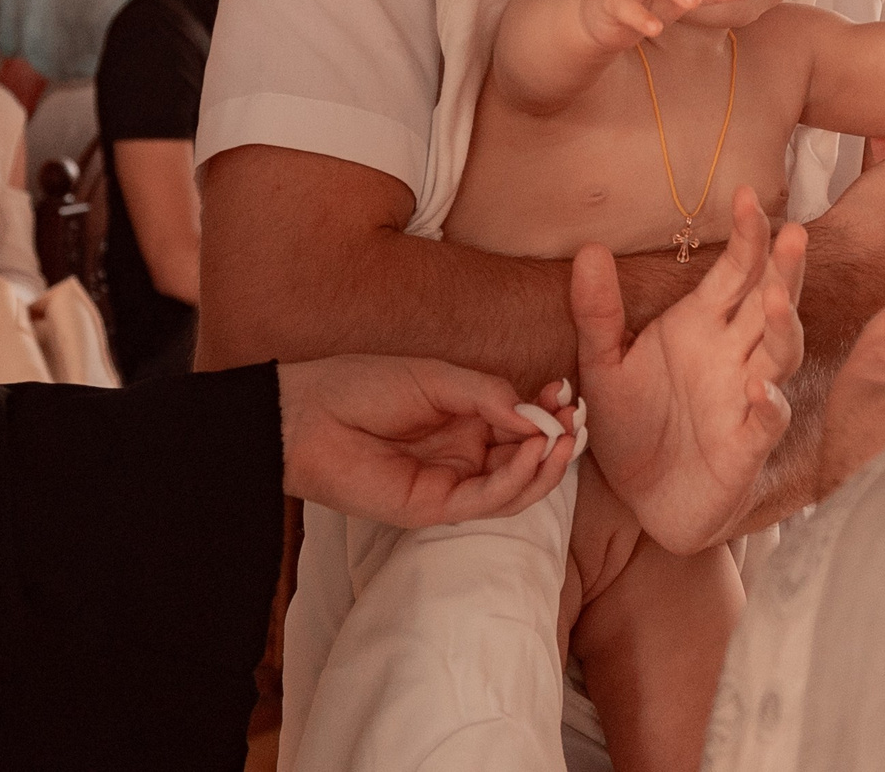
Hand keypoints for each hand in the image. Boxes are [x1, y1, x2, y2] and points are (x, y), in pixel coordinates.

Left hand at [277, 356, 579, 525]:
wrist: (307, 415)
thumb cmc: (363, 385)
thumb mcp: (438, 377)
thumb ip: (488, 393)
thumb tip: (538, 414)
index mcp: (466, 420)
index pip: (522, 423)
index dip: (549, 410)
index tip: (569, 391)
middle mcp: (465, 455)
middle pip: (526, 458)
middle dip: (556, 440)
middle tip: (577, 420)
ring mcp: (451, 483)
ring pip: (515, 487)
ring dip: (546, 466)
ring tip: (564, 438)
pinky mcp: (434, 507)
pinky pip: (487, 500)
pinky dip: (517, 479)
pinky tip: (534, 451)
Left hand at [572, 188, 806, 552]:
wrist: (640, 498)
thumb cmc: (632, 424)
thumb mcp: (603, 365)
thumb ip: (596, 311)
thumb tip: (588, 247)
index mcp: (704, 324)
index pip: (736, 270)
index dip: (748, 235)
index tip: (748, 194)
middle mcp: (733, 353)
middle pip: (771, 301)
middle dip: (784, 268)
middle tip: (792, 233)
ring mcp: (745, 398)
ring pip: (779, 354)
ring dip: (784, 326)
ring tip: (778, 297)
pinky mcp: (745, 447)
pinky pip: (765, 422)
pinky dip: (767, 405)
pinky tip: (760, 389)